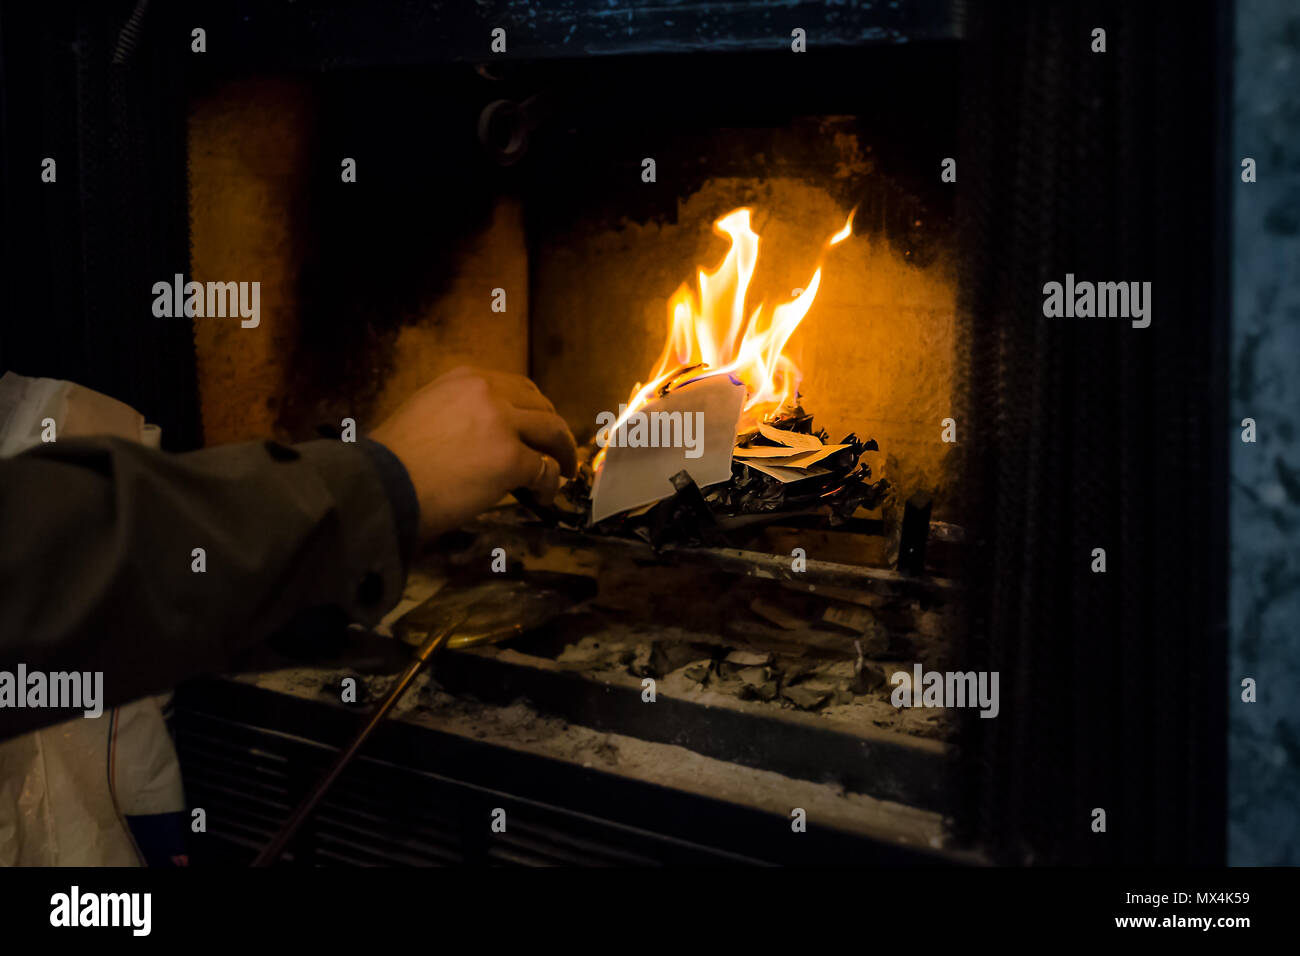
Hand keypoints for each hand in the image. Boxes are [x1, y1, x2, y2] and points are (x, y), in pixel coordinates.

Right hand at [369, 366, 576, 541]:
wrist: (382, 486)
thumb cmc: (392, 462)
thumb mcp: (424, 413)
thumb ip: (459, 414)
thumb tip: (483, 438)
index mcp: (464, 379)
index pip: (514, 387)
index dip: (531, 410)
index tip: (536, 427)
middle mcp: (487, 391)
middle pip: (540, 404)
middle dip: (552, 428)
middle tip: (556, 450)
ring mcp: (502, 423)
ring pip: (552, 431)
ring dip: (562, 453)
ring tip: (563, 472)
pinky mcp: (511, 458)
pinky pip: (544, 470)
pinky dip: (550, 485)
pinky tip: (543, 496)